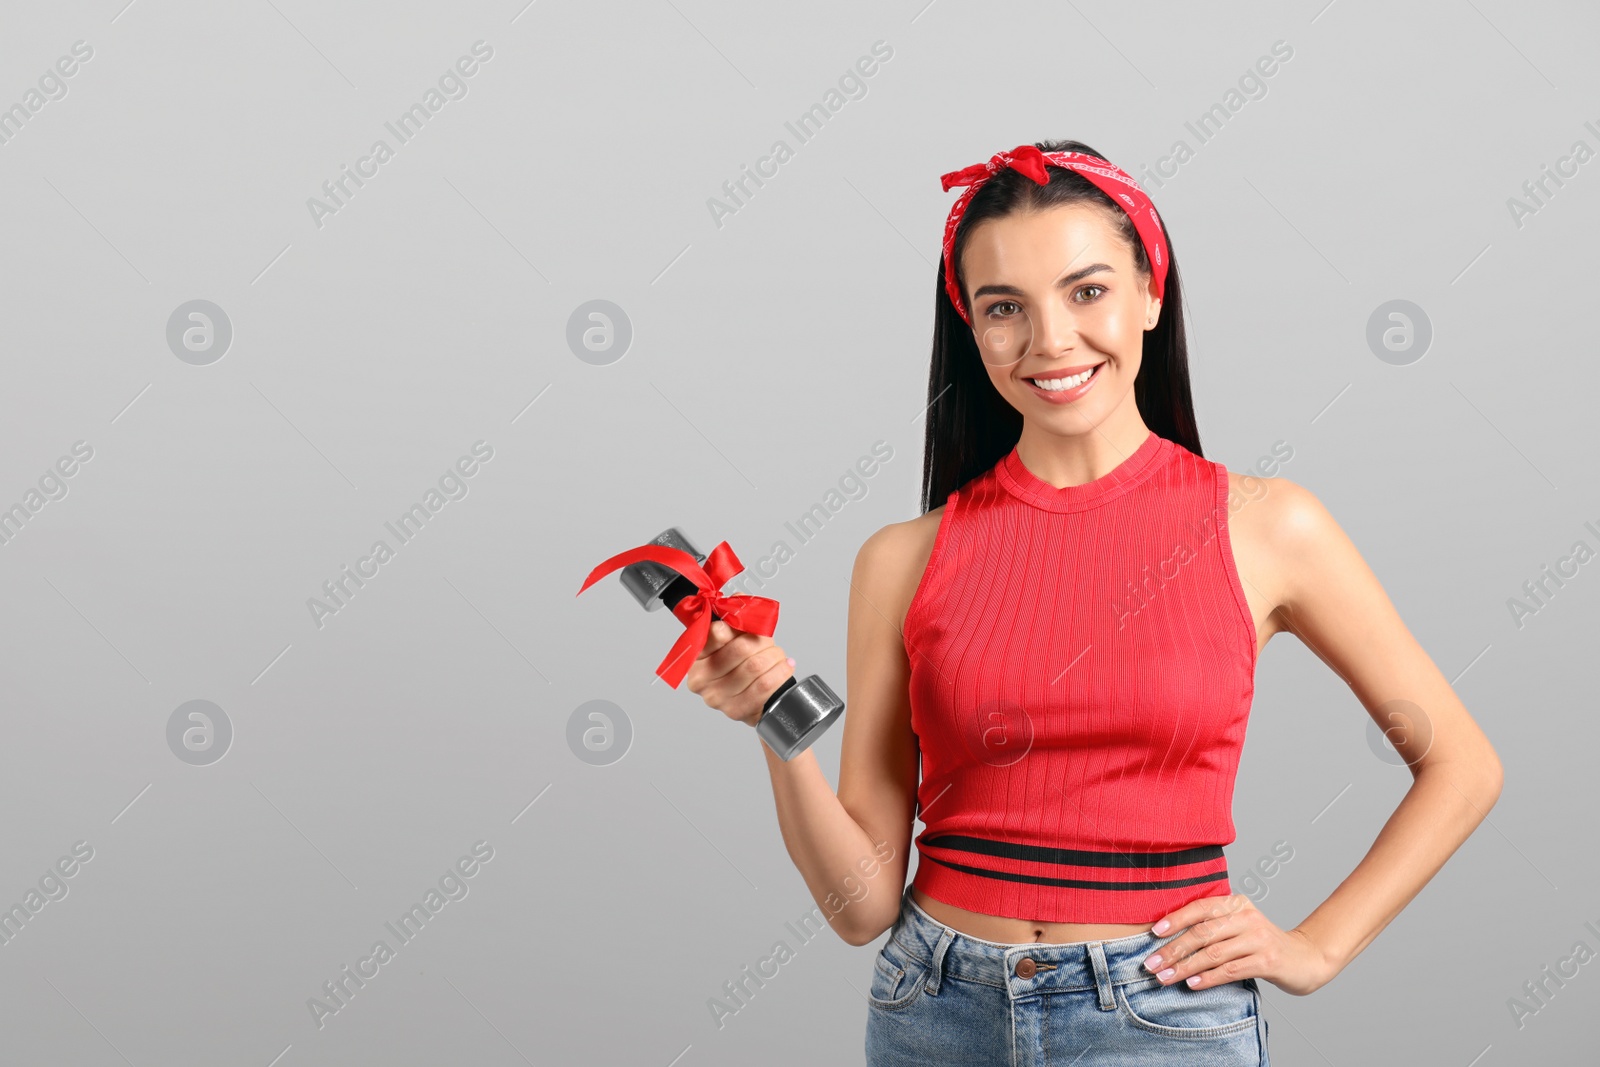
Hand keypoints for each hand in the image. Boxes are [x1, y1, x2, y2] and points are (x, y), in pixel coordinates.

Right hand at [682, 619, 794, 728]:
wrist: (756, 697)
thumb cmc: (743, 663)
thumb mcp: (736, 637)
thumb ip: (733, 620)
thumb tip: (736, 603)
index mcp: (695, 656)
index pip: (716, 633)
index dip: (738, 627)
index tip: (748, 628)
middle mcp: (699, 679)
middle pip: (741, 649)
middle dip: (761, 642)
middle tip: (767, 643)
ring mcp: (716, 697)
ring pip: (755, 666)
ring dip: (773, 657)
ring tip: (775, 656)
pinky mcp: (735, 710)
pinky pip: (765, 685)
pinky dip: (780, 672)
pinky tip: (782, 668)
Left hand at [1140, 893, 1334, 996]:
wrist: (1306, 959)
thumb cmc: (1262, 945)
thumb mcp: (1239, 927)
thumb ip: (1213, 927)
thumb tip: (1168, 938)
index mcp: (1237, 903)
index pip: (1200, 908)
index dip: (1175, 919)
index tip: (1153, 933)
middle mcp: (1247, 917)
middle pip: (1202, 933)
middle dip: (1173, 949)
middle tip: (1151, 964)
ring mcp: (1259, 939)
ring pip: (1213, 953)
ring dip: (1184, 967)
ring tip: (1165, 977)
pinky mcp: (1268, 961)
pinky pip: (1230, 970)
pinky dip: (1208, 978)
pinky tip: (1192, 984)